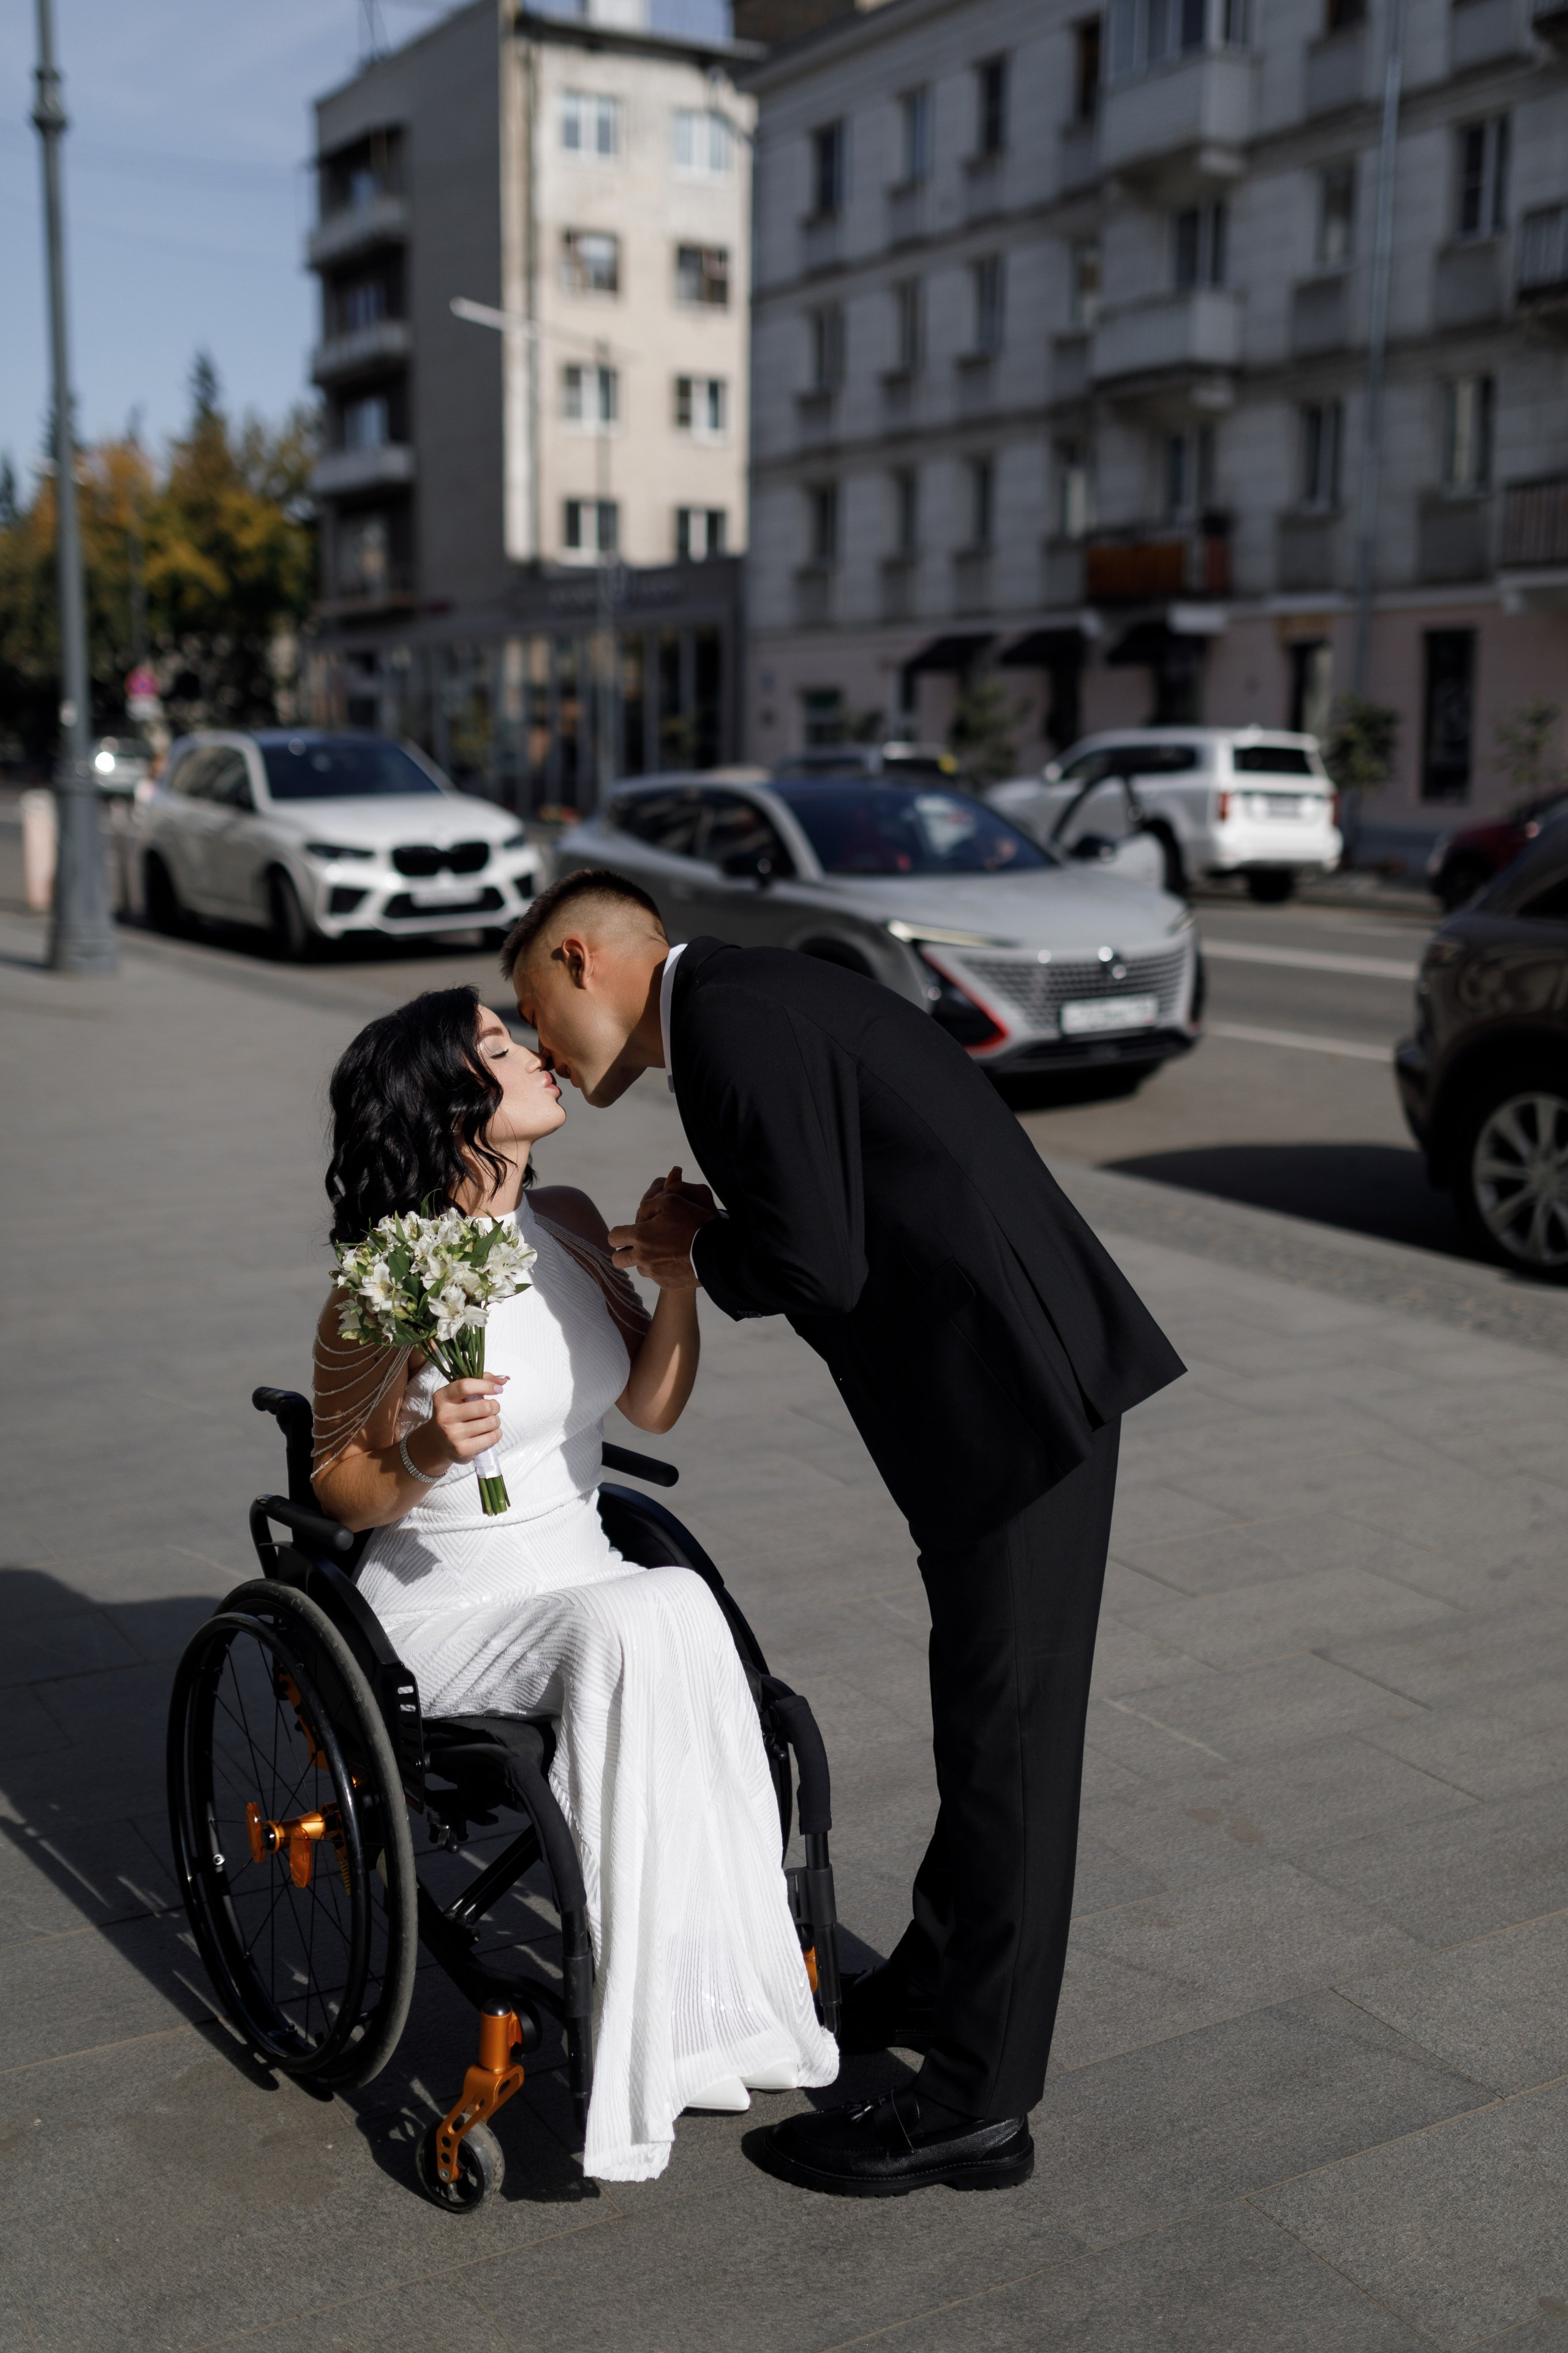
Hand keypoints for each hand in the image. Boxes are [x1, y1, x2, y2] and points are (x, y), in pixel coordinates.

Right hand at [424, 1376, 506, 1465]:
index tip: (497, 1389)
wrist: (438, 1442)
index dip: (486, 1385)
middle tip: (492, 1408)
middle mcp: (445, 1416)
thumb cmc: (455, 1412)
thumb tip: (504, 1379)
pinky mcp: (462, 1450)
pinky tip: (487, 1433)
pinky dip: (496, 1433)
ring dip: (495, 1421)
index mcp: (442, 1397)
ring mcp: (453, 1435)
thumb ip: (481, 1381)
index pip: (466, 1386)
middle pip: (484, 1407)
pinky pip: (492, 1437)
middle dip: (495, 1406)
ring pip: (491, 1422)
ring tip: (488, 1421)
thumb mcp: (460, 1394)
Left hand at [609, 1164, 716, 1290]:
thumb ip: (650, 1203)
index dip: (619, 1233)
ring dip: (646, 1260)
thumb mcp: (672, 1200)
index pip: (613, 1237)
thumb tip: (640, 1213)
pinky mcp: (666, 1284)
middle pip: (618, 1260)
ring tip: (664, 1251)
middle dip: (623, 1252)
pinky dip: (663, 1269)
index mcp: (640, 1236)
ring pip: (639, 1268)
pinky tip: (677, 1260)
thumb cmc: (694, 1222)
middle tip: (637, 1246)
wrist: (716, 1252)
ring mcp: (654, 1273)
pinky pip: (657, 1277)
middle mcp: (642, 1258)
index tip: (629, 1231)